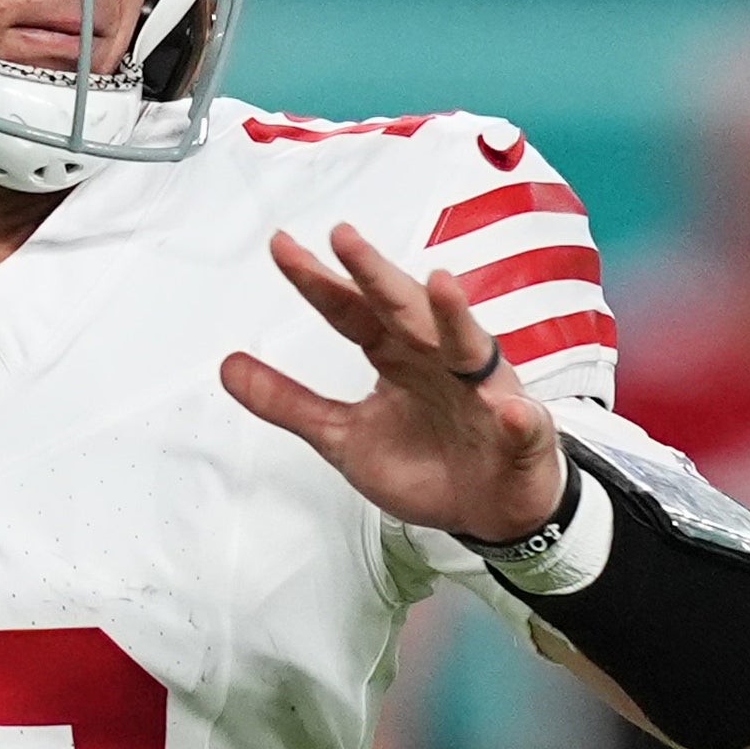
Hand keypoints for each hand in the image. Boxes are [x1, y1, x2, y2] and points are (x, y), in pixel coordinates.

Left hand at [222, 225, 568, 542]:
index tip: (281, 247)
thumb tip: (228, 367)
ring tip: (439, 286)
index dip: (318, 281)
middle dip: (375, 275)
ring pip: (468, 346)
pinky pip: (521, 423)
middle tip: (343, 238)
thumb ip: (289, 402)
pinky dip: (516, 417)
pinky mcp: (521, 433)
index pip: (351, 310)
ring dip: (455, 316)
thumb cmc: (425, 463)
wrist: (488, 510)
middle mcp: (438, 358)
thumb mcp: (342, 436)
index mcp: (395, 355)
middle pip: (403, 309)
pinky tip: (508, 410)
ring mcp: (483, 391)